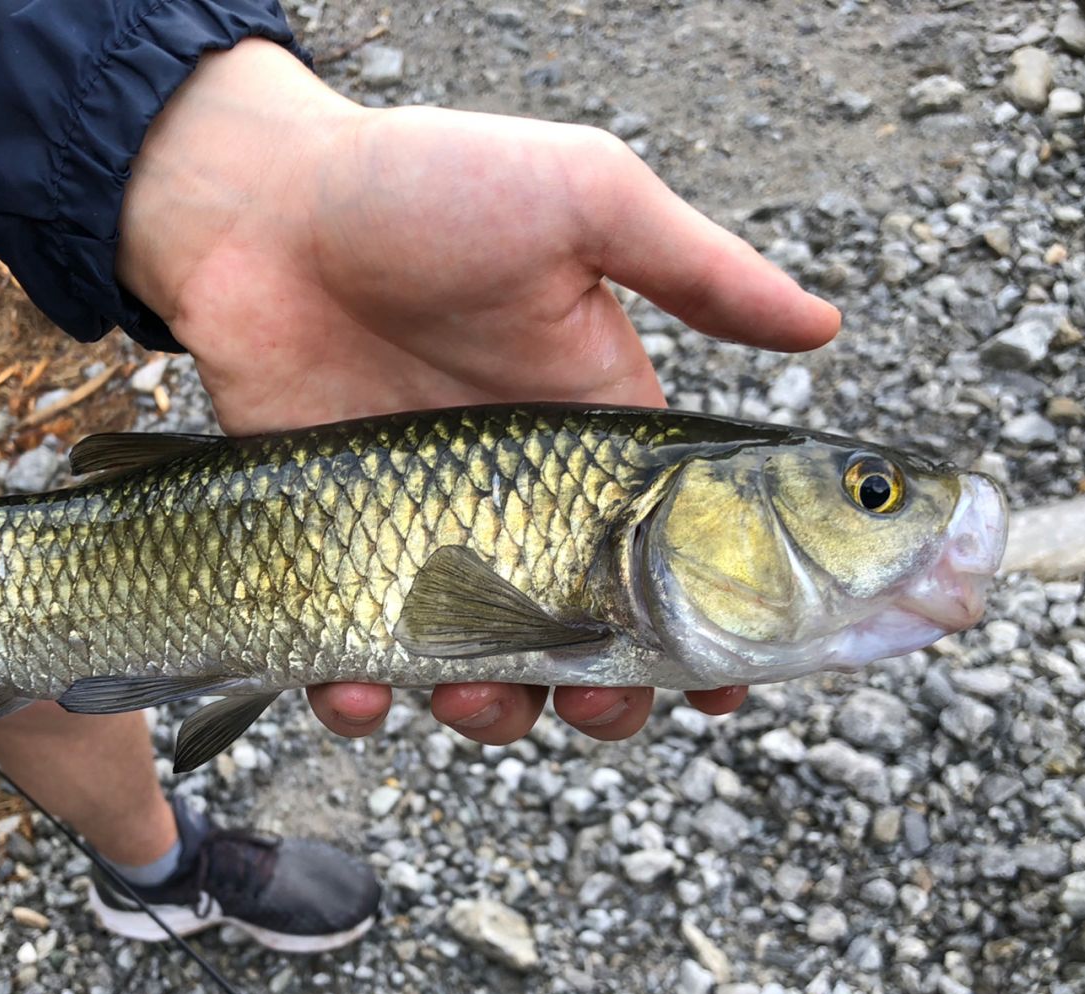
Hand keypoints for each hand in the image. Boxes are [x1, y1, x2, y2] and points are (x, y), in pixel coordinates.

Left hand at [117, 41, 838, 744]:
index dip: (713, 631)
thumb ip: (697, 272)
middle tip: (602, 707)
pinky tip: (352, 688)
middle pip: (590, 641)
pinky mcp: (329, 556)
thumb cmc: (421, 190)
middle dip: (610, 697)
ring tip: (477, 696)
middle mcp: (519, 507)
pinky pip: (349, 660)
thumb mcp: (582, 202)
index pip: (681, 560)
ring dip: (493, 711)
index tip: (728, 686)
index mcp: (594, 441)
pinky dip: (355, 697)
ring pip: (481, 669)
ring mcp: (421, 540)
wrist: (255, 212)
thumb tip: (829, 324)